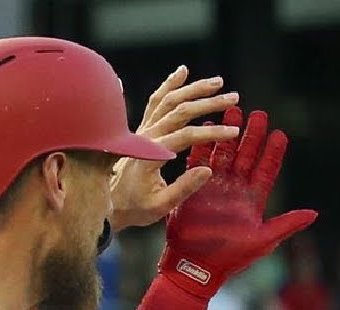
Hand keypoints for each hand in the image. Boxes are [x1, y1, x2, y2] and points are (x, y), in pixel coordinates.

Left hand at [109, 66, 240, 229]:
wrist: (106, 203)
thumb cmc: (134, 207)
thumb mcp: (160, 205)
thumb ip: (184, 188)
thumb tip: (208, 170)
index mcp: (151, 155)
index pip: (186, 135)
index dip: (212, 132)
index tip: (233, 132)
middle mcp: (145, 137)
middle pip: (180, 110)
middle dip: (208, 102)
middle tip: (233, 97)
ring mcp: (142, 130)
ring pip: (168, 100)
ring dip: (193, 88)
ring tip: (217, 82)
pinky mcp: (142, 130)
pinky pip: (156, 102)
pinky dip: (168, 85)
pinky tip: (180, 72)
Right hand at [160, 106, 316, 300]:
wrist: (195, 268)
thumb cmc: (231, 258)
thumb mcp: (263, 241)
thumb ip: (286, 224)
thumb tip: (314, 214)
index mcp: (253, 199)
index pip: (267, 170)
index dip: (273, 152)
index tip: (280, 134)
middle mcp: (235, 189)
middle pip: (246, 155)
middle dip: (252, 134)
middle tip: (258, 113)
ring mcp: (214, 187)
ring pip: (224, 153)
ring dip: (228, 134)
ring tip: (232, 111)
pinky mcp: (194, 188)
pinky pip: (198, 162)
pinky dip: (202, 147)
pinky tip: (205, 128)